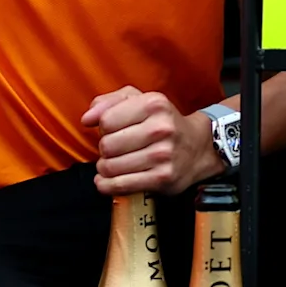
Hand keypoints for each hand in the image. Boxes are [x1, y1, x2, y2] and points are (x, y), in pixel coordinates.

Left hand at [87, 86, 219, 193]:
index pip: (106, 120)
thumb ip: (108, 102)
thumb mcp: (139, 100)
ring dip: (106, 168)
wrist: (198, 147)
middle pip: (106, 145)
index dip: (104, 127)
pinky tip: (108, 180)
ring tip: (116, 163)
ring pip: (110, 167)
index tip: (114, 130)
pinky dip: (107, 185)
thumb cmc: (162, 122)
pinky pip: (120, 185)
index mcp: (154, 104)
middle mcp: (161, 128)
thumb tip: (87, 119)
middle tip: (116, 149)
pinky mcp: (162, 178)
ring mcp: (163, 155)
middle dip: (105, 149)